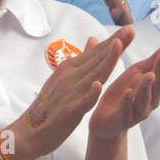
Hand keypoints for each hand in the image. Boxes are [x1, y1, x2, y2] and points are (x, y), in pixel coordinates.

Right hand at [9, 27, 133, 159]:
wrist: (30, 131)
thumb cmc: (49, 105)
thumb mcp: (65, 78)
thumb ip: (82, 59)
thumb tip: (93, 39)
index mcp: (68, 68)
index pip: (95, 52)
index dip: (112, 40)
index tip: (128, 28)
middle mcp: (68, 77)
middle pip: (96, 59)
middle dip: (114, 44)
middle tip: (130, 29)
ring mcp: (68, 93)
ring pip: (92, 75)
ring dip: (106, 60)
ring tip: (118, 46)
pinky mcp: (68, 111)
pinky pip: (82, 101)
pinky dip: (90, 93)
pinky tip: (98, 85)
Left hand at [88, 42, 159, 141]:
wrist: (106, 122)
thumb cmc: (125, 94)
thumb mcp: (137, 73)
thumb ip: (153, 61)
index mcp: (154, 88)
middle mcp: (150, 101)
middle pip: (158, 86)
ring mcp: (137, 112)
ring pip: (144, 99)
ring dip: (146, 87)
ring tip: (149, 74)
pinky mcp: (122, 120)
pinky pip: (125, 110)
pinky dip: (126, 101)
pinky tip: (127, 92)